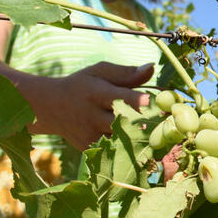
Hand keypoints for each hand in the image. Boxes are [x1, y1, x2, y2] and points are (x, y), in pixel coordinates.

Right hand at [31, 62, 153, 149]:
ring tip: (161, 134)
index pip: (117, 97)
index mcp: (96, 93)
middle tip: (166, 121)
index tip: (150, 102)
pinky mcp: (90, 148)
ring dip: (141, 138)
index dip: (134, 100)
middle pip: (122, 122)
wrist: (51, 107)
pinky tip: (145, 146)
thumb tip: (152, 68)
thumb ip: (127, 73)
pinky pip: (114, 150)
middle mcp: (92, 116)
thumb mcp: (100, 73)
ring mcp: (90, 135)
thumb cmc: (83, 85)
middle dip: (144, 122)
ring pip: (120, 140)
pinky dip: (130, 149)